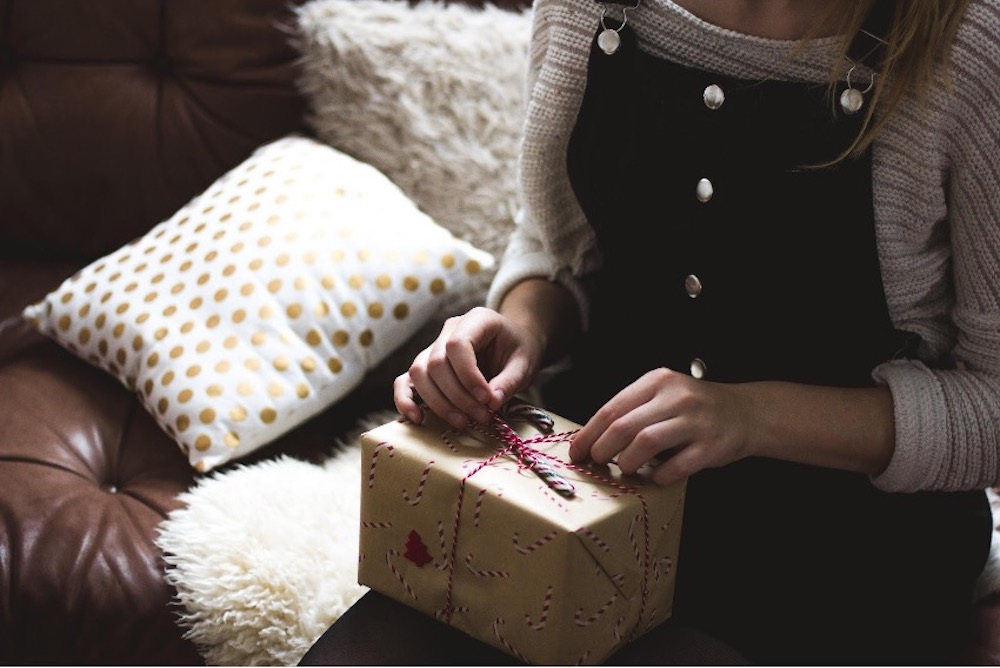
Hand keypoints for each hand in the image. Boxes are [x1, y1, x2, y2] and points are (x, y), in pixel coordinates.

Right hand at [393, 306, 544, 428]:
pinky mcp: (425, 366)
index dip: (469, 376)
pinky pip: (405, 381)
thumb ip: (509, 381)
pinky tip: (417, 418)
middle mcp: (449, 330)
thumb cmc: (519, 350)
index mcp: (476, 320)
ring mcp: (433, 347)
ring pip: (419, 373)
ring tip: (463, 422)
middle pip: (436, 363)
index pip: (458, 345)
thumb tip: (491, 403)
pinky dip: (405, 400)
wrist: (513, 345)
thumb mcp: (525, 364)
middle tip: (482, 417)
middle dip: (458, 397)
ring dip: (439, 403)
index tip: (487, 399)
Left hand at [568, 367, 754, 485]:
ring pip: (646, 443)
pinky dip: (660, 476)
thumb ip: (634, 410)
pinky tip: (657, 477)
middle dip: (603, 449)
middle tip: (597, 463)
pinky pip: (677, 466)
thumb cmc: (695, 408)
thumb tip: (592, 439)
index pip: (612, 408)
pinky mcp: (711, 446)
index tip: (576, 451)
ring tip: (626, 469)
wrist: (746, 412)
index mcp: (657, 382)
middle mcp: (676, 397)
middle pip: (624, 426)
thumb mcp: (664, 394)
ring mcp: (695, 421)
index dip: (589, 433)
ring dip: (628, 462)